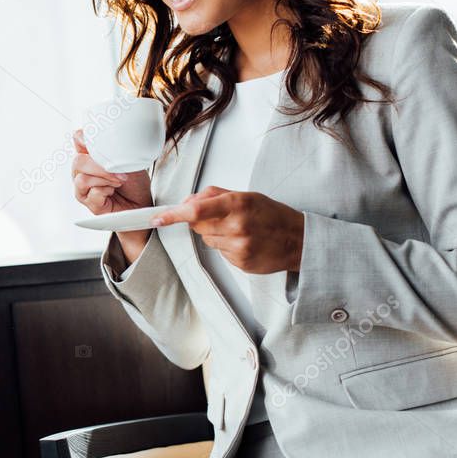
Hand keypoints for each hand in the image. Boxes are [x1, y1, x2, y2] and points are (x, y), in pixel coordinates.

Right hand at [71, 129, 152, 214]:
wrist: (141, 201)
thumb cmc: (134, 181)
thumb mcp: (127, 159)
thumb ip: (111, 150)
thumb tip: (103, 143)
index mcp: (89, 156)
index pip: (78, 139)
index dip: (84, 138)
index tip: (100, 143)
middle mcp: (82, 171)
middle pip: (78, 162)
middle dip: (100, 166)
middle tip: (119, 170)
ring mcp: (83, 188)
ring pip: (83, 179)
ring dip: (105, 179)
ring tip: (118, 181)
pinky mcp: (89, 203)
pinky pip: (93, 193)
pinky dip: (107, 191)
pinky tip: (113, 192)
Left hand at [150, 186, 304, 273]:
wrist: (298, 240)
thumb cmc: (272, 215)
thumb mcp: (246, 195)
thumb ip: (214, 195)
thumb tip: (187, 201)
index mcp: (238, 204)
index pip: (196, 209)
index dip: (173, 215)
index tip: (158, 218)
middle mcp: (237, 226)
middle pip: (197, 225)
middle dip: (201, 220)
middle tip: (222, 217)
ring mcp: (239, 246)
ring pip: (207, 239)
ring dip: (216, 234)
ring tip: (239, 230)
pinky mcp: (240, 262)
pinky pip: (219, 252)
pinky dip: (226, 246)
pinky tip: (244, 242)